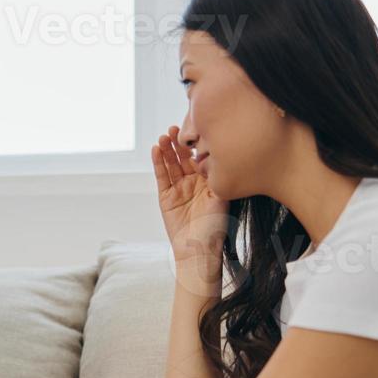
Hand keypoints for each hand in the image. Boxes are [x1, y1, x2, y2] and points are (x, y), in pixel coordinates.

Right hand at [152, 125, 228, 287]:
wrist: (199, 250)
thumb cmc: (215, 227)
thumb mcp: (222, 197)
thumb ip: (217, 176)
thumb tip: (216, 153)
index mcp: (209, 180)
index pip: (200, 156)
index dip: (196, 143)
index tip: (195, 128)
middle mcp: (193, 182)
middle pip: (184, 157)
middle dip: (179, 142)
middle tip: (176, 128)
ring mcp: (178, 188)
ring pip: (171, 164)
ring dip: (167, 149)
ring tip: (164, 137)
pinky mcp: (165, 197)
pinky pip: (162, 176)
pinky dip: (158, 163)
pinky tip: (156, 149)